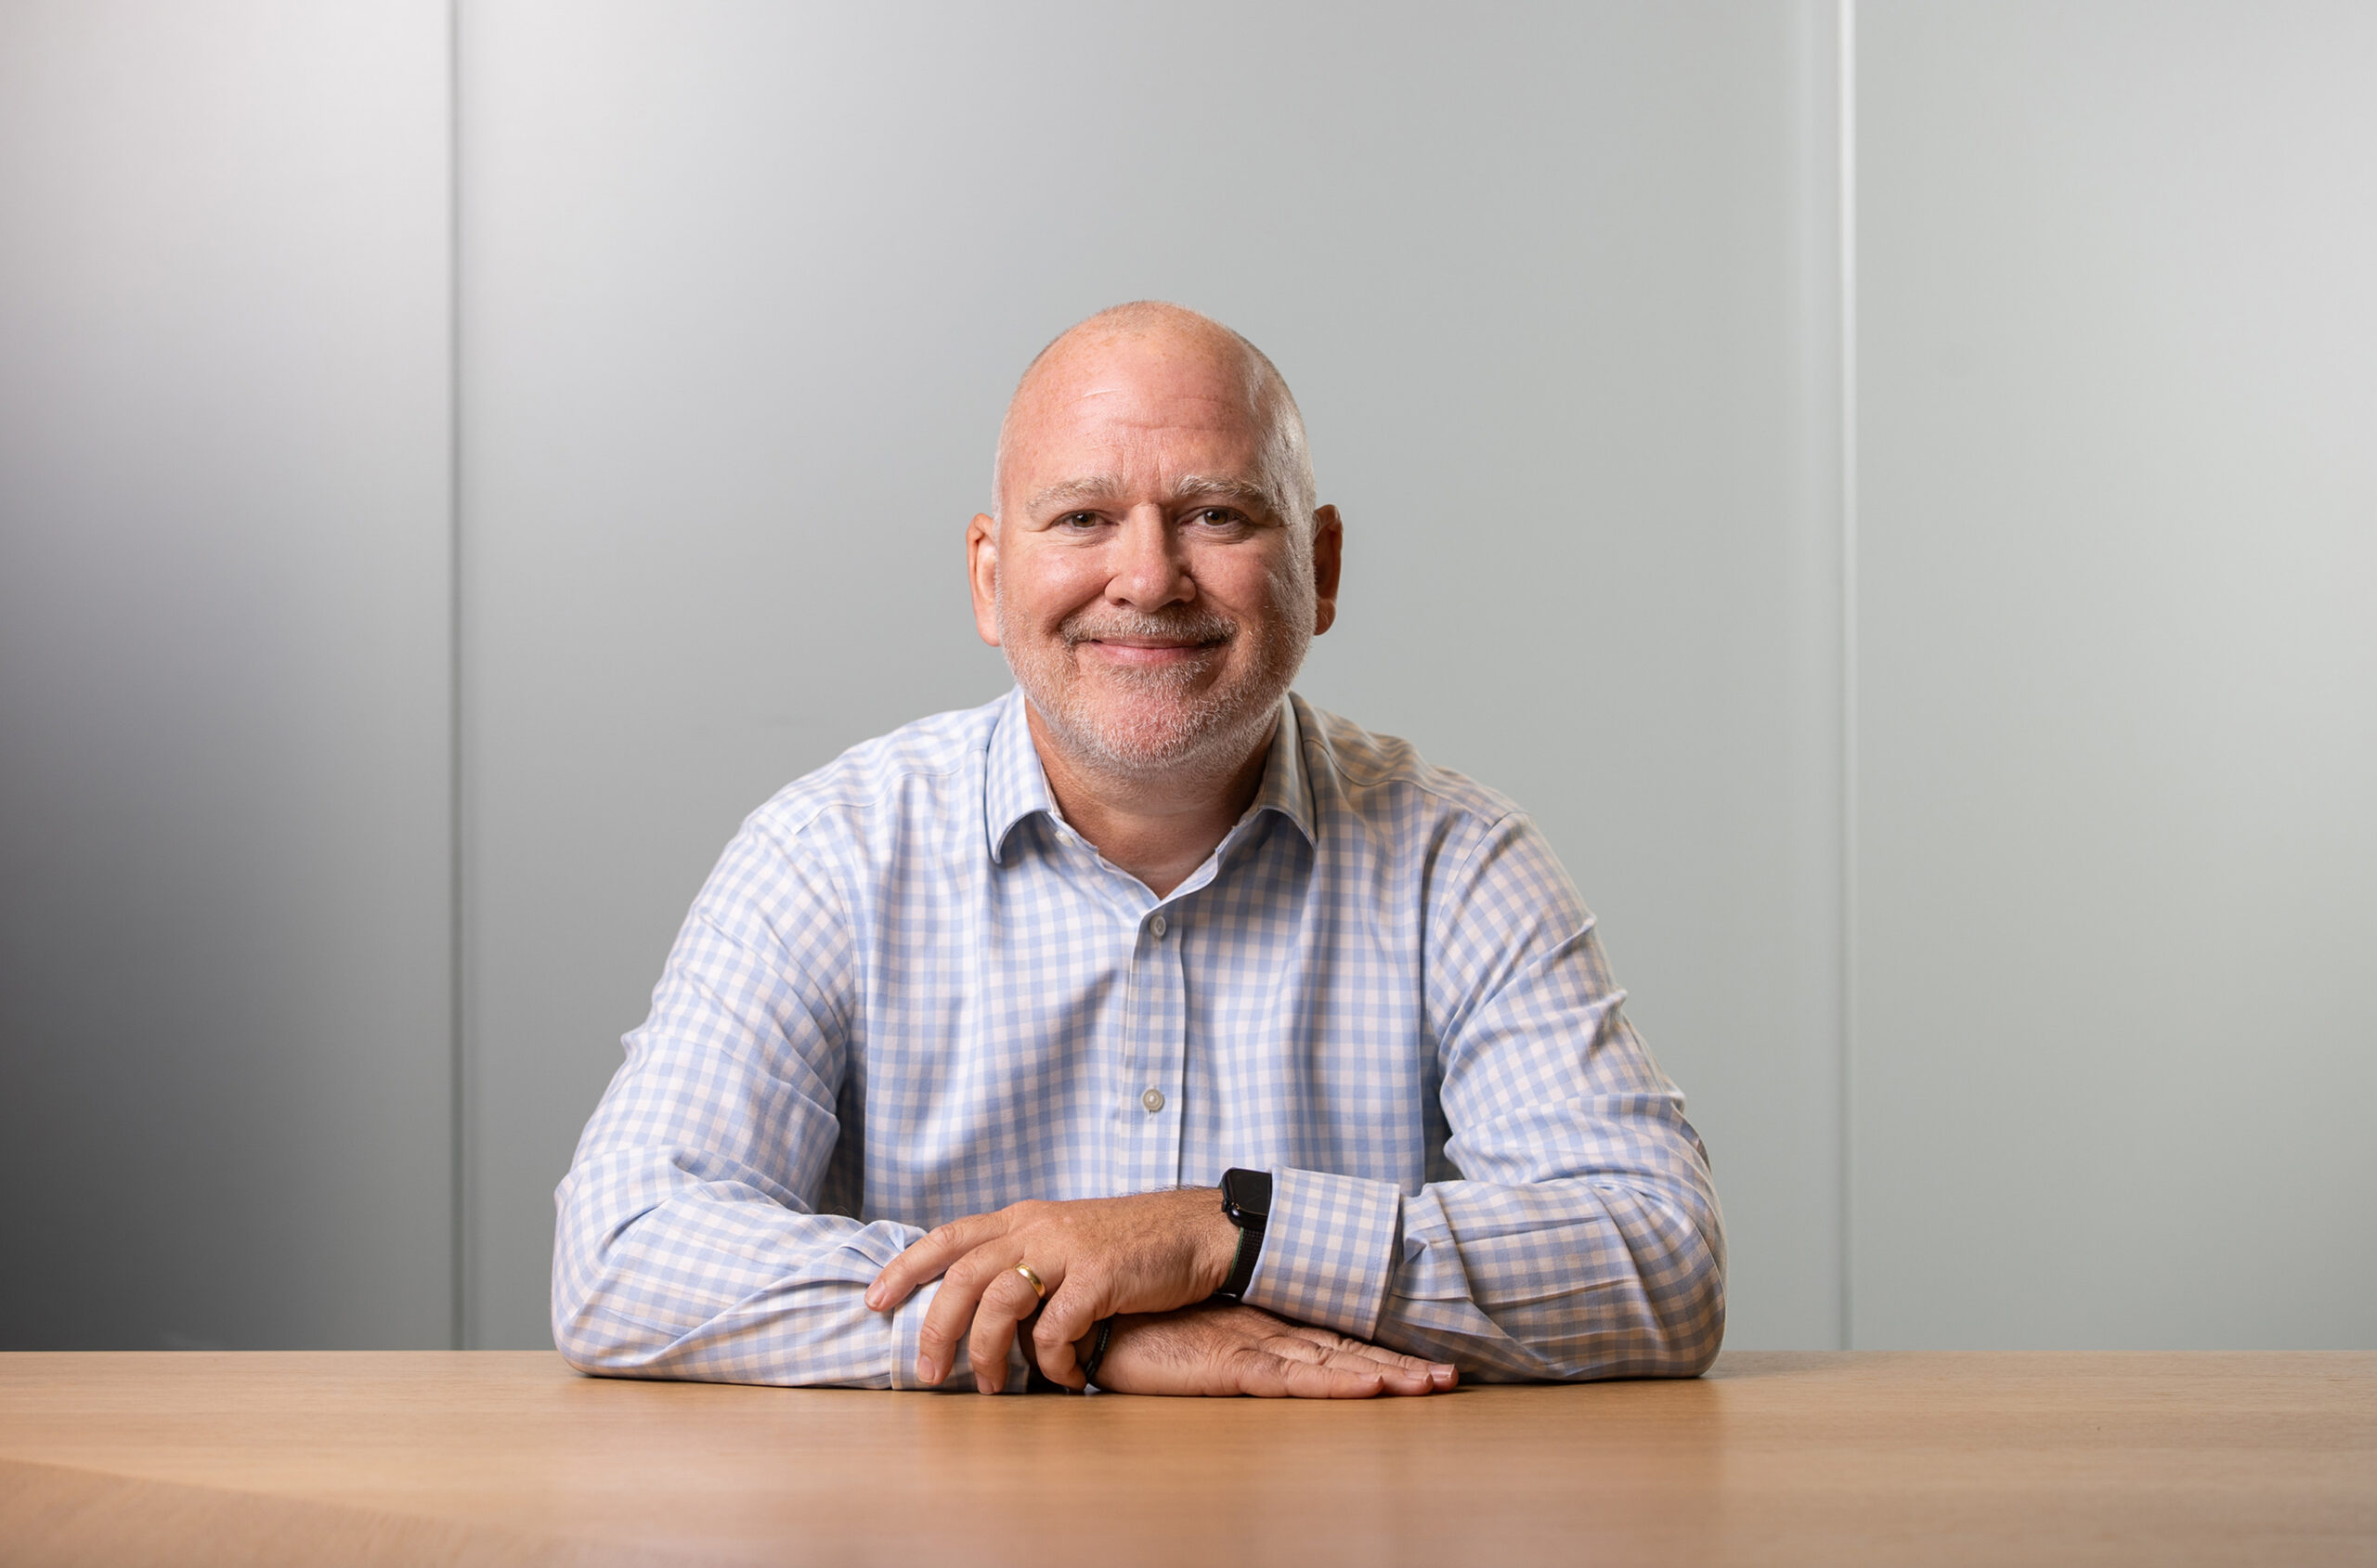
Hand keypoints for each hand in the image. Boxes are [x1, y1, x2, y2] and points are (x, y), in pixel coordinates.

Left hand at [865, 1190, 1239, 1391]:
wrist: (1198, 1232)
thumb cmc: (1132, 1245)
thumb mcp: (1067, 1239)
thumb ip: (1025, 1261)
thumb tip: (981, 1308)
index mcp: (1024, 1217)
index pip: (948, 1237)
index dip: (905, 1267)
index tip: (874, 1300)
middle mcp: (1038, 1226)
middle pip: (963, 1275)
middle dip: (936, 1327)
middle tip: (927, 1372)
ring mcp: (1068, 1249)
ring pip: (1000, 1302)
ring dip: (989, 1353)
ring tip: (993, 1388)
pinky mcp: (1100, 1276)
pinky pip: (1056, 1329)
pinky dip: (1051, 1361)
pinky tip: (1062, 1376)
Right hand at [1092, 1303, 1458, 1397]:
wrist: (1094, 1313)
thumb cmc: (1136, 1327)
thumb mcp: (1193, 1342)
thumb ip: (1224, 1348)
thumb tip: (1249, 1356)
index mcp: (1260, 1327)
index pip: (1331, 1341)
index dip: (1377, 1352)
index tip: (1422, 1364)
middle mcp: (1266, 1332)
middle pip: (1346, 1351)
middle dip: (1399, 1365)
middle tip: (1450, 1377)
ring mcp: (1252, 1346)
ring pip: (1334, 1365)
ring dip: (1386, 1375)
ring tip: (1434, 1384)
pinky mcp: (1231, 1364)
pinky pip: (1296, 1379)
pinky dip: (1338, 1385)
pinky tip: (1373, 1389)